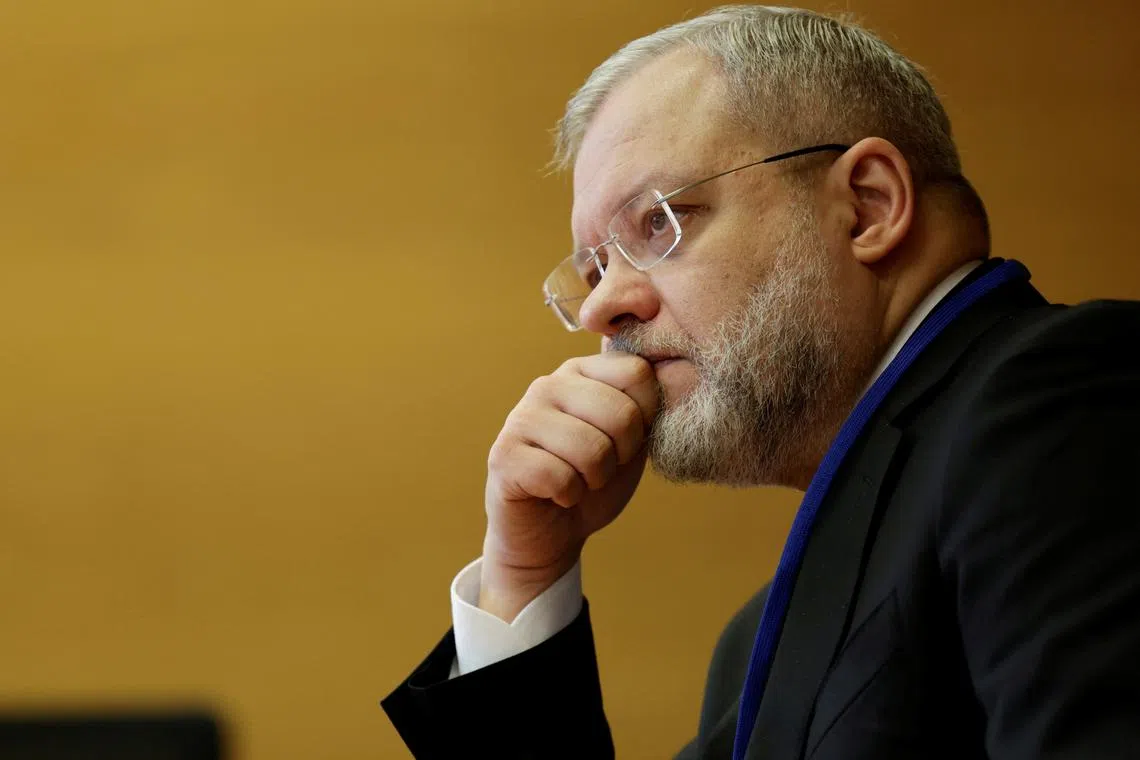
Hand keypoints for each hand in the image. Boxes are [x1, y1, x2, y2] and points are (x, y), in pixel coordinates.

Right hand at [480, 352, 659, 621]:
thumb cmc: (594, 480)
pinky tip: (554, 493)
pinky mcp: (503, 455)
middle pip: (621, 413)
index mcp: (582, 372)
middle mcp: (548, 384)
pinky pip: (560, 477)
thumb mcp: (632, 440)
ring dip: (594, 479)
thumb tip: (677, 370)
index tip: (623, 440)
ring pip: (591, 449)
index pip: (638, 373)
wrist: (551, 532)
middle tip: (598, 467)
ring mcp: (521, 417)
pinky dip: (569, 495)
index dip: (644, 419)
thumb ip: (647, 406)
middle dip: (620, 456)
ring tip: (576, 479)